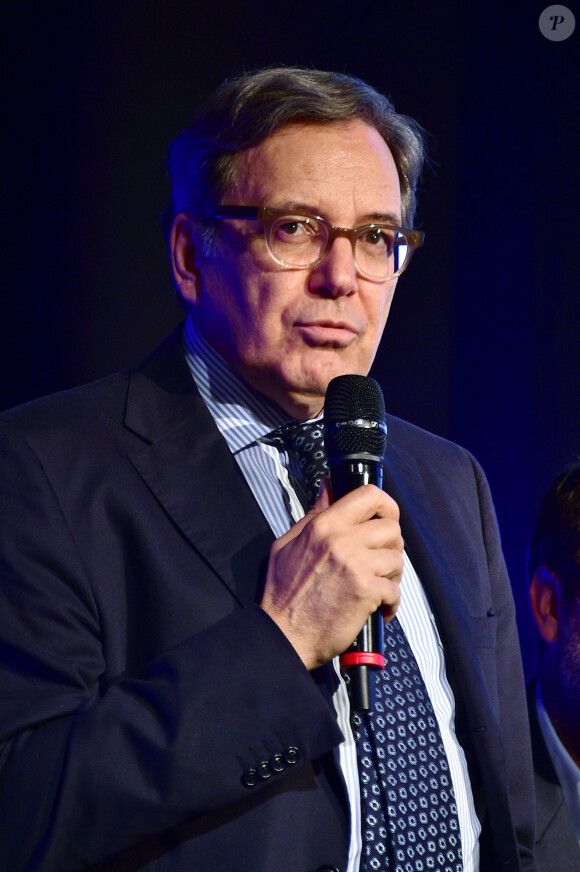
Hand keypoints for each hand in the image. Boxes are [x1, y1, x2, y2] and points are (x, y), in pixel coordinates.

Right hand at [260, 481, 403, 669]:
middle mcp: (342, 540)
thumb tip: (328, 487)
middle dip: (391, 546)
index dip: (386, 505)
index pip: (369, 496)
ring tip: (377, 587)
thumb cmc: (283, 594)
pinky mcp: (366, 591)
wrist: (283, 635)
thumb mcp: (289, 543)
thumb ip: (314, 513)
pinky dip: (390, 603)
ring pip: (397, 559)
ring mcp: (356, 565)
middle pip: (392, 528)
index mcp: (324, 525)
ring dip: (392, 576)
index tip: (386, 518)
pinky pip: (395, 591)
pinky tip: (376, 609)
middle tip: (379, 561)